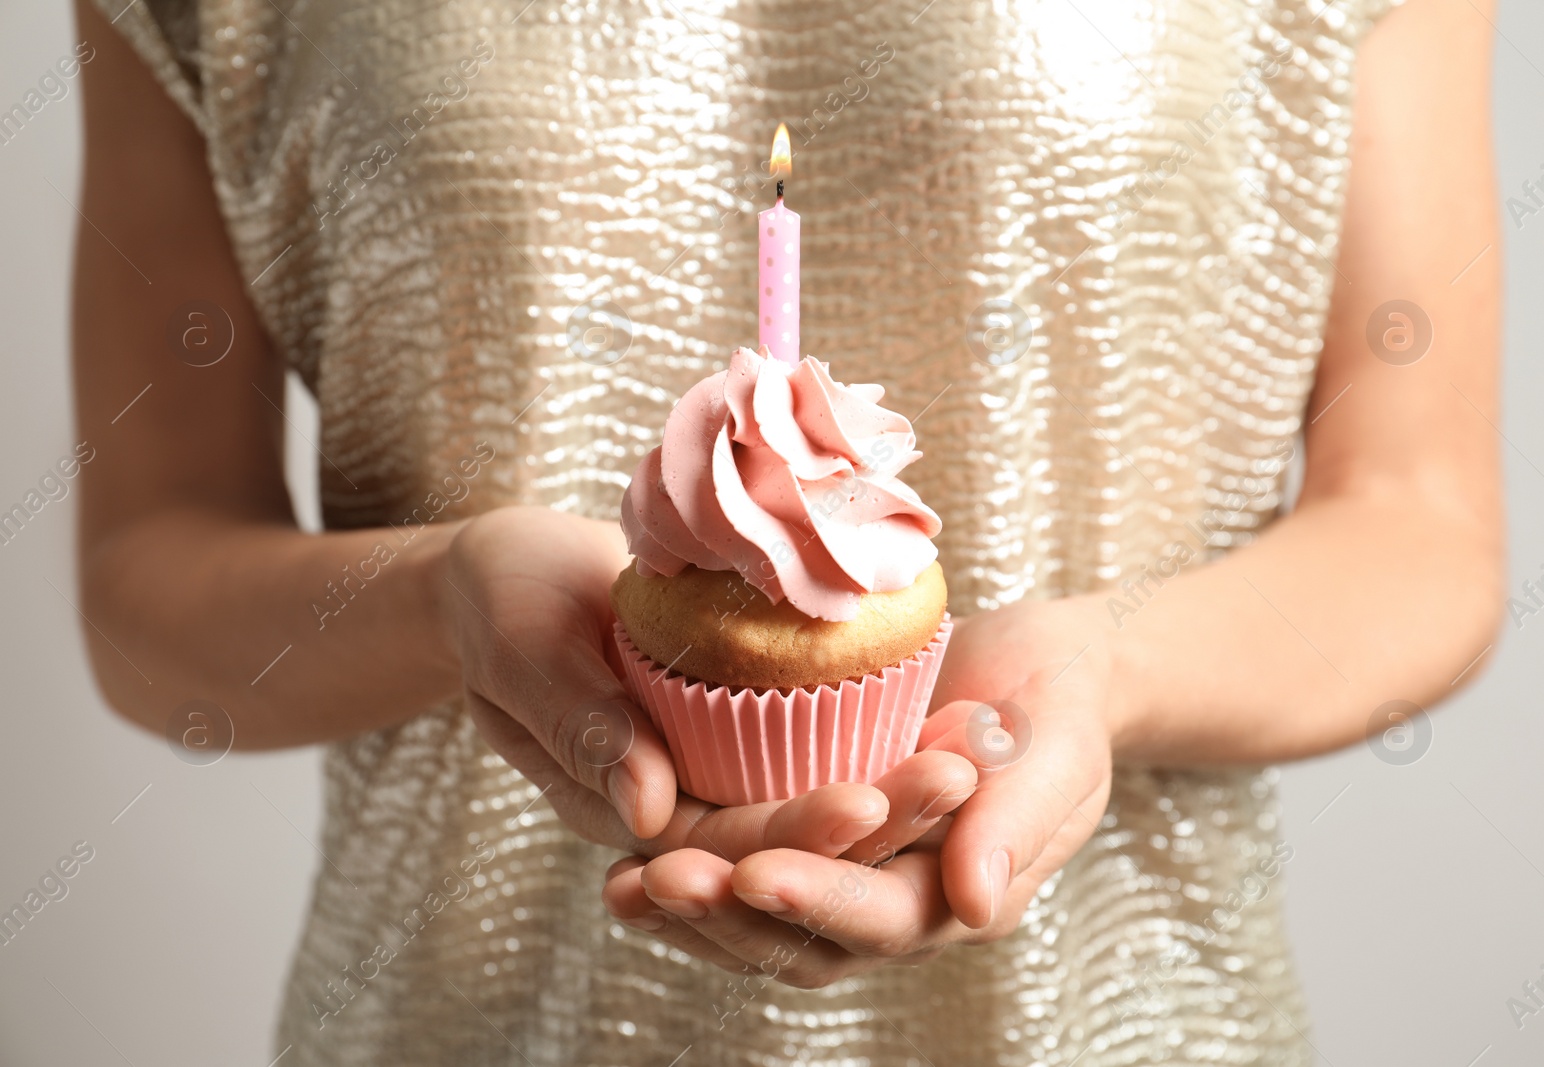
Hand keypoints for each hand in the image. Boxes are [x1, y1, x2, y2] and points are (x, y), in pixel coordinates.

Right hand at [441, 506, 913, 862]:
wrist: (515, 570)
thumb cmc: (503, 600)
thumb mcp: (525, 650)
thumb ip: (578, 726)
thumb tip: (646, 811)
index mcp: (624, 811)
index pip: (723, 847)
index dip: (795, 833)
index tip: (869, 802)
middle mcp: (684, 806)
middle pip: (791, 838)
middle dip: (879, 817)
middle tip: (960, 775)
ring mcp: (720, 768)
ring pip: (818, 797)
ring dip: (899, 786)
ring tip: (978, 750)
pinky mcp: (748, 726)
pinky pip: (820, 747)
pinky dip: (883, 736)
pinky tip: (950, 712)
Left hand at [601, 597, 1113, 985]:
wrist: (1039, 678)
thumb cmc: (1057, 708)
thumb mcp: (1056, 752)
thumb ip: (1017, 825)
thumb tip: (976, 907)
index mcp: (960, 896)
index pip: (883, 915)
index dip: (818, 899)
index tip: (754, 871)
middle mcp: (898, 906)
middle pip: (803, 941)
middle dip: (729, 916)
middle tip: (659, 879)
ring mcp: (852, 881)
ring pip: (761, 927)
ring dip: (694, 913)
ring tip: (625, 886)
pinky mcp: (817, 845)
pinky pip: (746, 877)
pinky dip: (692, 877)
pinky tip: (630, 859)